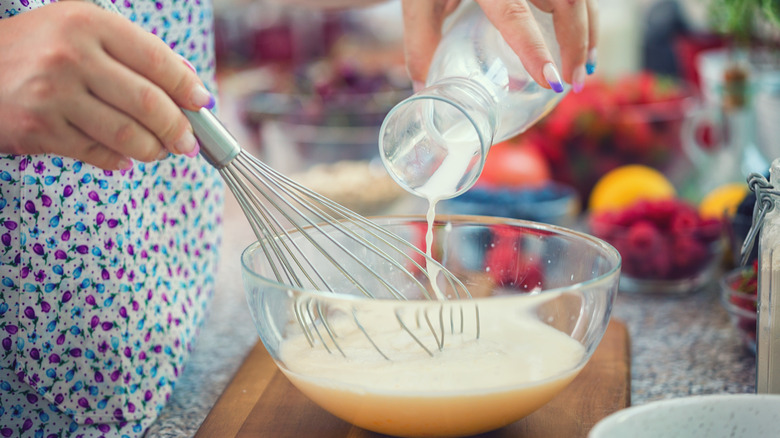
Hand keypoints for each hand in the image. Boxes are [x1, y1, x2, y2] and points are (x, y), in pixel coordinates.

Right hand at [0, 1, 213, 169]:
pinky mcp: (39, 129)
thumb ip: (134, 53)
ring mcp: (53, 95)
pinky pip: (97, 153)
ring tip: (160, 151)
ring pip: (127, 135)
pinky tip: (125, 157)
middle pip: (149, 103)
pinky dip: (120, 161)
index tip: (202, 104)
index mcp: (89, 24)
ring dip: (154, 150)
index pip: (157, 60)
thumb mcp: (83, 31)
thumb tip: (190, 87)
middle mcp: (71, 57)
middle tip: (188, 143)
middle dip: (178, 129)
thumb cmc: (41, 49)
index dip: (187, 87)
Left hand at [401, 0, 597, 92]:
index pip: (514, 15)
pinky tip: (582, 39)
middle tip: (571, 84)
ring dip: (587, 32)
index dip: (534, 50)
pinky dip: (584, 15)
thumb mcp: (420, 1)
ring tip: (583, 69)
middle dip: (575, 45)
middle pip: (566, 3)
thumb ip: (421, 41)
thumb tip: (424, 89)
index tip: (552, 81)